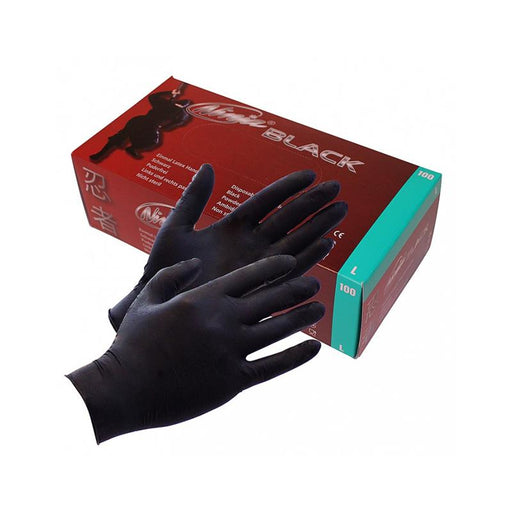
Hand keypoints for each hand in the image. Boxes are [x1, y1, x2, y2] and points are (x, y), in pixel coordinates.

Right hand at [67, 256, 324, 442]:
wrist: (124, 388)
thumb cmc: (133, 342)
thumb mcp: (147, 299)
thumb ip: (171, 276)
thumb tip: (195, 263)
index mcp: (204, 297)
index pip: (250, 275)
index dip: (274, 267)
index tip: (291, 263)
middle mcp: (223, 320)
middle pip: (271, 298)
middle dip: (297, 288)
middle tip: (313, 283)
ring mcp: (232, 350)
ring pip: (278, 328)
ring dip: (302, 316)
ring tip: (319, 308)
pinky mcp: (235, 380)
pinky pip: (275, 365)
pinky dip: (298, 356)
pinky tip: (315, 348)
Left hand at [109, 164, 346, 329]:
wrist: (161, 308)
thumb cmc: (164, 271)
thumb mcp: (176, 229)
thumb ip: (193, 200)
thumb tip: (208, 166)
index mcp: (231, 228)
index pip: (265, 202)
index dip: (287, 188)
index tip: (310, 175)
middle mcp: (249, 246)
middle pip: (287, 220)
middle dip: (312, 204)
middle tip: (337, 188)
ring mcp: (256, 267)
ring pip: (294, 242)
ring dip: (317, 227)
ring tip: (341, 211)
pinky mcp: (258, 289)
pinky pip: (287, 272)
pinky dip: (307, 259)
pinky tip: (326, 245)